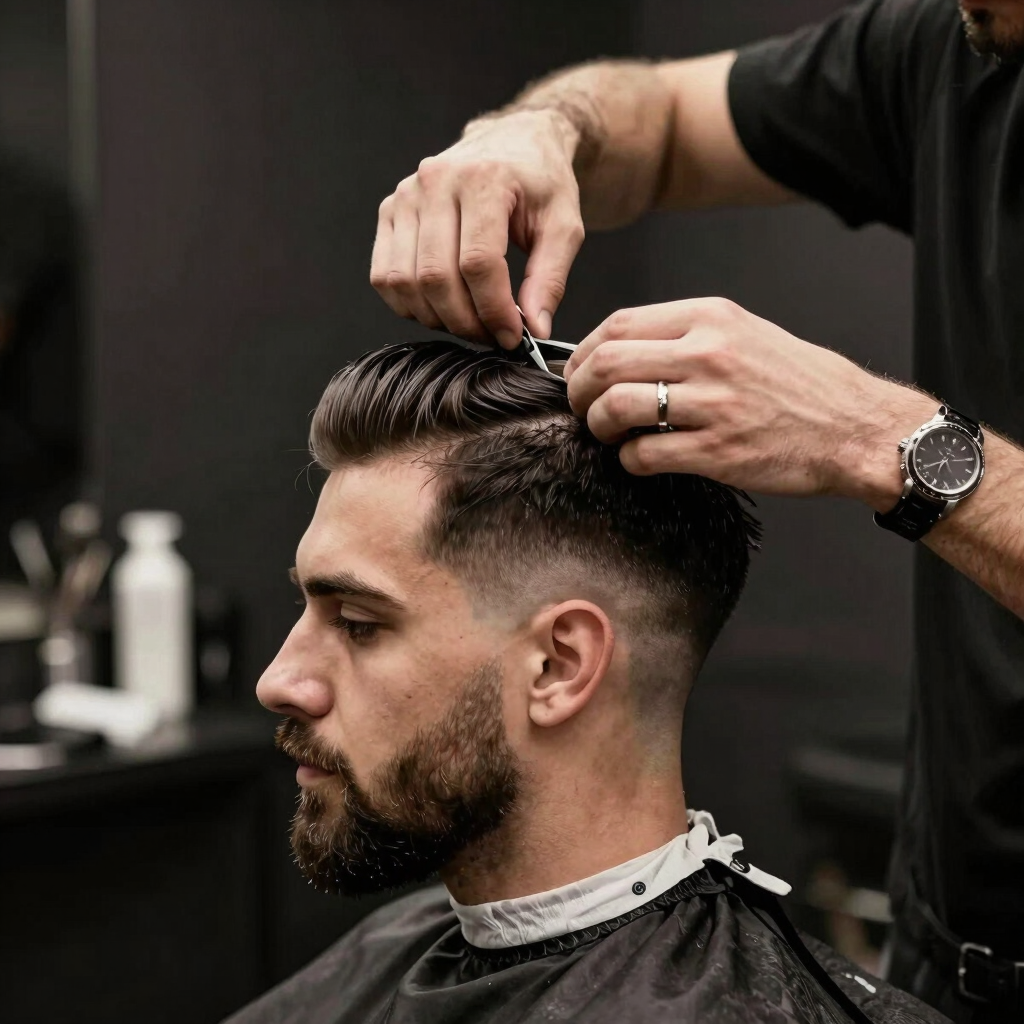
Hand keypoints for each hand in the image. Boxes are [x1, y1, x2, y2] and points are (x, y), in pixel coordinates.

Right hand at [370, 110, 585, 348]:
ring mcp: (405, 195)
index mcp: (483, 178)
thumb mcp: (564, 226)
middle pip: (436, 276)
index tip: (513, 337)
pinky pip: (384, 275)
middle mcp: (435, 181)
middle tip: (491, 336)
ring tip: (469, 322)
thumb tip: (535, 330)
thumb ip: (551, 279)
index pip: (478, 263)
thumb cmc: (540, 183)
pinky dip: (408, 305)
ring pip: (404, 281)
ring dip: (436, 318)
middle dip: (465, 321)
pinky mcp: (389, 210)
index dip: (494, 310)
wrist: (513, 141)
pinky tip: (440, 308)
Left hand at [564, 298, 935, 505]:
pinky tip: (639, 458)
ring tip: (608, 433)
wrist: (855, 426)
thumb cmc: (801, 383)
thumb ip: (685, 335)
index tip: (577, 371)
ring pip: (616, 408)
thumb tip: (622, 352)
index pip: (618, 324)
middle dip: (578, 390)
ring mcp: (713, 404)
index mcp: (711, 318)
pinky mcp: (718, 452)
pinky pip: (644, 455)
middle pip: (606, 363)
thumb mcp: (744, 333)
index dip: (583, 352)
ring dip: (598, 425)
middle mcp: (709, 354)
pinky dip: (628, 460)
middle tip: (581, 407)